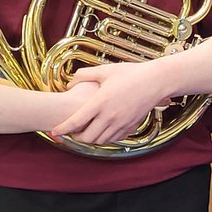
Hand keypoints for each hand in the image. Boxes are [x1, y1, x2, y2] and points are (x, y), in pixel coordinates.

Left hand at [53, 61, 167, 144]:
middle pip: (86, 137)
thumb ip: (85, 75)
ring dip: (90, 139)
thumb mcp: (106, 70)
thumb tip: (70, 82)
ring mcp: (121, 122)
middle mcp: (109, 116)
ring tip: (86, 131)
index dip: (62, 128)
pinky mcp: (130, 125)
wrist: (156, 81)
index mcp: (100, 102)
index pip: (76, 121)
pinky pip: (113, 139)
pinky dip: (105, 138)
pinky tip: (103, 130)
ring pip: (100, 140)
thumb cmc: (132, 73)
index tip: (54, 131)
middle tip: (72, 132)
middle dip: (76, 137)